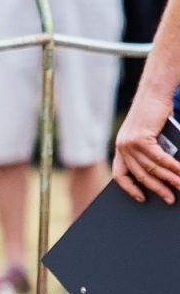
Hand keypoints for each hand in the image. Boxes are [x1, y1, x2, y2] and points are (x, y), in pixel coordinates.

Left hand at [113, 89, 179, 203]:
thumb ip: (152, 153)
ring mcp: (129, 144)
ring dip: (169, 180)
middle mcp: (121, 147)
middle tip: (170, 199)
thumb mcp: (151, 136)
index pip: (121, 174)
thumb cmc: (156, 114)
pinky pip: (159, 159)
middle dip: (157, 189)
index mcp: (121, 148)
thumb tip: (164, 174)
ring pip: (151, 169)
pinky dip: (173, 167)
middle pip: (140, 175)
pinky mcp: (140, 139)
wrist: (154, 93)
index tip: (141, 199)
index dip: (130, 188)